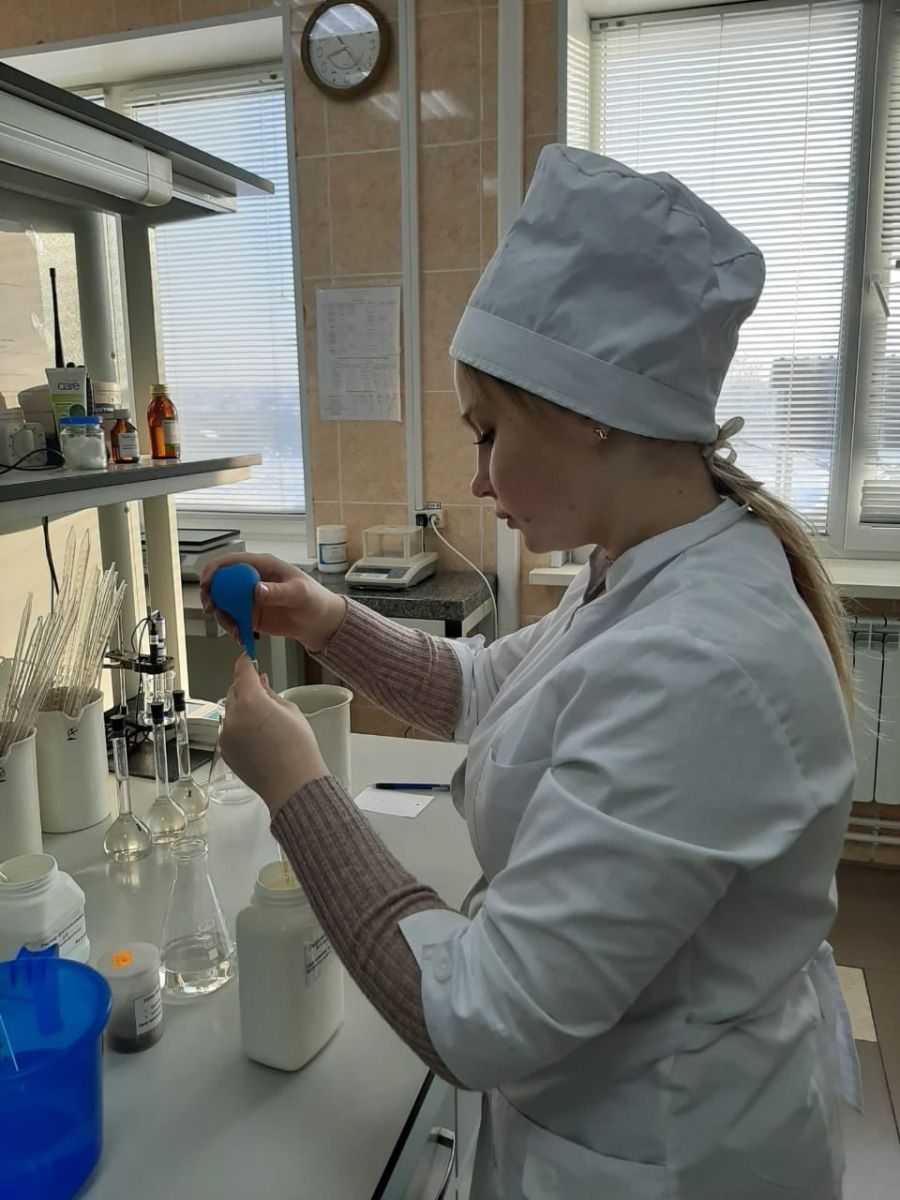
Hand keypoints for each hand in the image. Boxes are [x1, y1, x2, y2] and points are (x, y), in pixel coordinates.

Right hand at [200, 553, 345, 650]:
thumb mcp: (299, 593)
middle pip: (221, 582)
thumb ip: (278, 591)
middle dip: (211, 594)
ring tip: (234, 630)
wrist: (320, 623)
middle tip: (211, 610)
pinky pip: (233, 619)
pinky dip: (232, 628)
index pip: (231, 562)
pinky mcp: (250, 615)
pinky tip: (240, 636)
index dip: (215, 570)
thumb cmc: (314, 600)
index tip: (207, 585)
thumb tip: (257, 589)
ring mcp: (249, 598)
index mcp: (262, 566)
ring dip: (222, 617)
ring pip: (224, 603)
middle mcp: (251, 580)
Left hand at [220, 655, 327, 815]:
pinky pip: (229, 730)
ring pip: (229, 711)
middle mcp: (233, 717)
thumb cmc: (298, 750)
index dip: (245, 663)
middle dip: (244, 687)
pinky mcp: (225, 751)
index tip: (247, 658)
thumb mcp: (291, 711)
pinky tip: (257, 736)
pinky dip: (238, 726)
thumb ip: (270, 692)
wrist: (292, 784)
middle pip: (233, 691)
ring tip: (264, 719)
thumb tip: (260, 682)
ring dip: (241, 707)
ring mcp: (226, 735)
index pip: (242, 673)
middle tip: (260, 689)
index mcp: (251, 702)